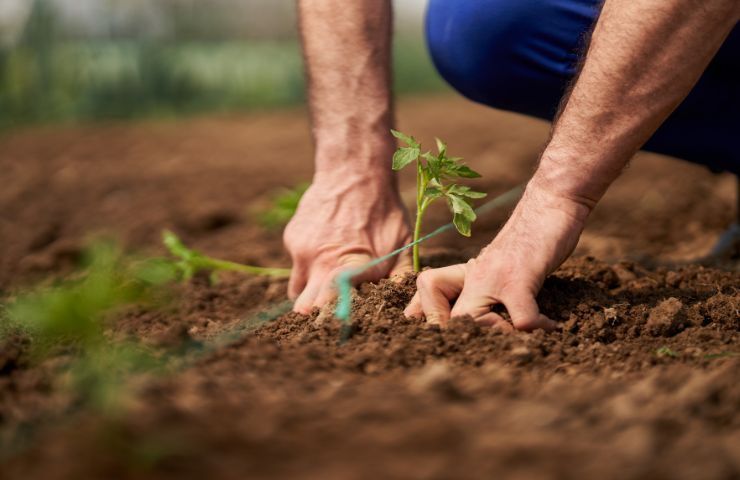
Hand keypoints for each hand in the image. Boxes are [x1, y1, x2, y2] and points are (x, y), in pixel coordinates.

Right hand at [284, 170, 411, 313]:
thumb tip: (406, 305)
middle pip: (306, 307)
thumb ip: (401, 275)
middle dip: (316, 314)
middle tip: (329, 314)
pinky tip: (326, 248)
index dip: (333, 320)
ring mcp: (303, 251)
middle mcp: (321, 263)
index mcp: (351, 268)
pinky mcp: (293, 239)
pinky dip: (309, 265)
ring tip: (328, 283)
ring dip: (310, 292)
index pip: (332, 307)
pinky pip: (297, 265)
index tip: (338, 325)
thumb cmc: (384, 209)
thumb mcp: (402, 242)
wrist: (353, 170)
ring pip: (298, 289)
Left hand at [404, 180, 590, 329]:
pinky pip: (521, 318)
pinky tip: (551, 326)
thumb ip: (489, 289)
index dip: (430, 319)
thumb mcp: (501, 265)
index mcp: (468, 275)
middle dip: (462, 340)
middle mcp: (474, 277)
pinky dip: (536, 328)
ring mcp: (494, 277)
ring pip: (470, 320)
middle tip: (490, 348)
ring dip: (496, 337)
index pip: (429, 298)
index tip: (445, 340)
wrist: (550, 202)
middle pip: (446, 319)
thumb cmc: (531, 238)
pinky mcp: (519, 276)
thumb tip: (495, 322)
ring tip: (519, 338)